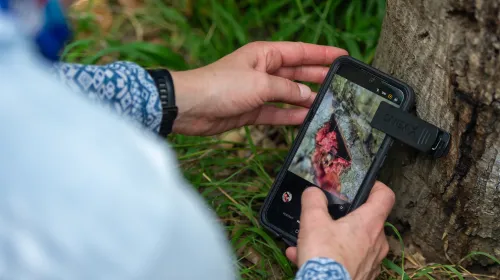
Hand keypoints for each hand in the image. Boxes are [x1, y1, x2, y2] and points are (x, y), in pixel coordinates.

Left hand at [170, 41, 347, 135]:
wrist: (193, 107)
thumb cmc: (221, 86)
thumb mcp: (260, 84)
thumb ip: (286, 90)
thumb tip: (306, 95)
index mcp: (265, 54)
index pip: (299, 51)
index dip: (321, 53)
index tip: (342, 55)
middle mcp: (263, 71)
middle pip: (296, 73)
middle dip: (317, 77)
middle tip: (340, 82)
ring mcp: (257, 91)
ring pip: (288, 94)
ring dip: (305, 99)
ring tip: (327, 104)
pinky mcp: (252, 110)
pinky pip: (277, 112)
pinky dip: (290, 116)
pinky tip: (305, 119)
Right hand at [286, 182, 394, 279]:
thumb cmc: (325, 256)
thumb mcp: (312, 221)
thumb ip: (313, 200)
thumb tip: (313, 192)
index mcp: (370, 222)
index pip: (385, 196)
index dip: (376, 186)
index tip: (365, 186)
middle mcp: (377, 241)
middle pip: (368, 221)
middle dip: (347, 219)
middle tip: (329, 218)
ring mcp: (373, 261)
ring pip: (356, 243)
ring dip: (335, 240)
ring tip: (311, 243)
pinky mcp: (365, 276)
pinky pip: (349, 261)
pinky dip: (333, 257)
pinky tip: (308, 258)